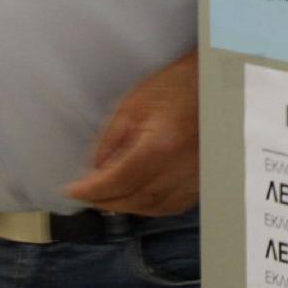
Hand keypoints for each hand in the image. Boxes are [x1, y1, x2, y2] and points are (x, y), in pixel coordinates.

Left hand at [62, 51, 199, 215]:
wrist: (216, 80)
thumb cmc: (176, 85)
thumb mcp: (132, 105)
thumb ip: (110, 141)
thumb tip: (96, 171)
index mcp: (161, 145)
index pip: (117, 181)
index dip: (90, 190)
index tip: (71, 190)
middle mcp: (181, 167)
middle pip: (135, 199)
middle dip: (105, 201)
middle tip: (86, 195)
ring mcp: (196, 175)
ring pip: (154, 207)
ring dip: (127, 206)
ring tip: (108, 197)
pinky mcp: (204, 177)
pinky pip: (174, 204)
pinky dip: (152, 206)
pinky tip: (139, 197)